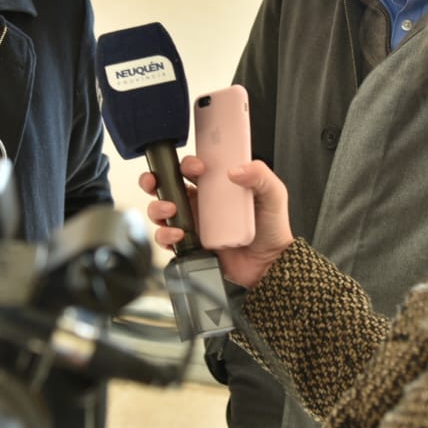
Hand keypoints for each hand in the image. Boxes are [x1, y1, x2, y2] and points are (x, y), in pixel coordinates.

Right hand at [140, 156, 292, 289]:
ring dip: (156, 208)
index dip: (186, 163)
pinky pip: (166, 239)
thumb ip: (260, 175)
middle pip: (166, 185)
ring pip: (160, 211)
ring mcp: (193, 224)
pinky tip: (178, 234)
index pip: (190, 168)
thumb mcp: (273, 194)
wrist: (270, 264)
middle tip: (156, 182)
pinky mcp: (189, 245)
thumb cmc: (272, 228)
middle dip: (153, 179)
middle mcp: (199, 203)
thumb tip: (235, 170)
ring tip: (170, 211)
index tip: (197, 168)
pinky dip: (165, 235)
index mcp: (215, 186)